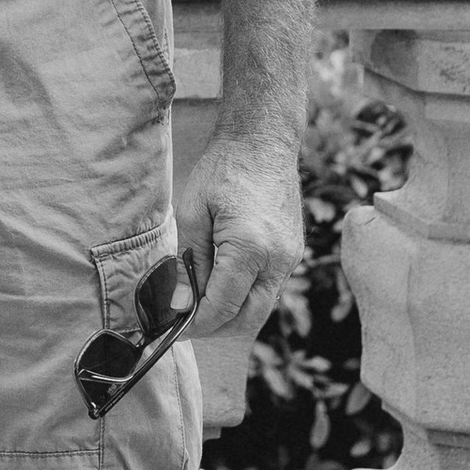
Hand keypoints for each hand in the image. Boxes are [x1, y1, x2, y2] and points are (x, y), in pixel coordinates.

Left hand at [172, 125, 302, 340]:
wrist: (263, 141)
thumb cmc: (224, 170)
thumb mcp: (192, 214)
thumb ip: (188, 264)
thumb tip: (181, 305)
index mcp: (250, 249)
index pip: (223, 307)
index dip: (197, 324)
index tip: (175, 326)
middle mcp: (278, 259)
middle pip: (249, 319)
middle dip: (216, 328)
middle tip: (187, 322)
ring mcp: (291, 258)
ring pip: (262, 306)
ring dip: (232, 313)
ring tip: (200, 301)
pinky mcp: (293, 252)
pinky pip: (270, 288)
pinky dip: (246, 295)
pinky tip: (221, 283)